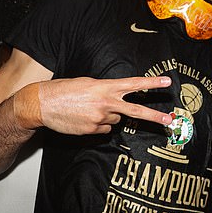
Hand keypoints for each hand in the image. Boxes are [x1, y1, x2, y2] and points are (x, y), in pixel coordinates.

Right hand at [15, 76, 172, 133]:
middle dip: (154, 117)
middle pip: (136, 111)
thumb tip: (118, 102)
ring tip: (89, 109)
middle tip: (170, 121)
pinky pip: (104, 129)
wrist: (41, 104)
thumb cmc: (64, 90)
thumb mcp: (88, 83)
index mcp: (106, 87)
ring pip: (115, 120)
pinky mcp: (92, 130)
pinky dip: (98, 125)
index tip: (167, 82)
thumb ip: (107, 91)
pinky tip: (85, 118)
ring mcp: (100, 118)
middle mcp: (106, 103)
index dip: (152, 83)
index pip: (134, 84)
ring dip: (108, 116)